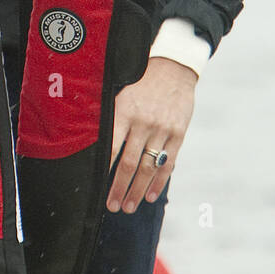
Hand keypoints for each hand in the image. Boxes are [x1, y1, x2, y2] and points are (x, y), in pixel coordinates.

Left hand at [106, 56, 196, 213]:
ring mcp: (162, 130)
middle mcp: (143, 123)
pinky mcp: (178, 134)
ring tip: (129, 206)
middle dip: (120, 189)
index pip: (112, 150)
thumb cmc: (140, 81)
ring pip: (148, 168)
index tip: (99, 191)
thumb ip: (112, 118)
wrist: (173, 66)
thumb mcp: (120, 93)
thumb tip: (96, 144)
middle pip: (129, 164)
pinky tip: (151, 195)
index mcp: (124, 112)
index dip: (106, 173)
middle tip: (113, 207)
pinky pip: (168, 163)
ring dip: (138, 191)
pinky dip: (159, 181)